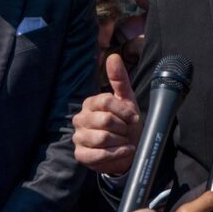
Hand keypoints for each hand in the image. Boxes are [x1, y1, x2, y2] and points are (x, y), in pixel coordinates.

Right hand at [72, 54, 141, 174]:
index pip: (106, 101)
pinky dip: (117, 154)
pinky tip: (124, 151)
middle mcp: (80, 119)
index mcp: (91, 103)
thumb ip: (120, 79)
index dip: (124, 111)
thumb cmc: (127, 122)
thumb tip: (113, 56)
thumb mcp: (127, 99)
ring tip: (124, 141)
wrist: (129, 147)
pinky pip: (98, 155)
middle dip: (123, 127)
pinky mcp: (80, 155)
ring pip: (102, 138)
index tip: (134, 117)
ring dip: (120, 141)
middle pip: (105, 120)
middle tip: (127, 130)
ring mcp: (78, 137)